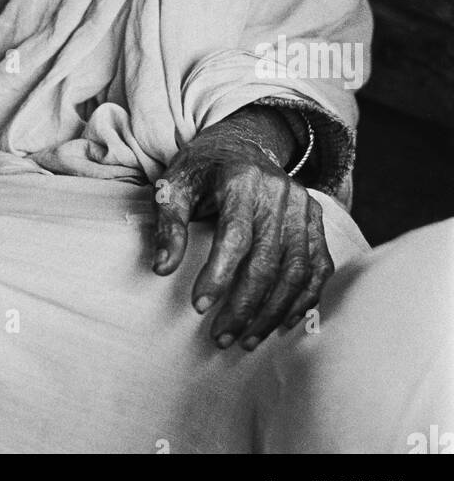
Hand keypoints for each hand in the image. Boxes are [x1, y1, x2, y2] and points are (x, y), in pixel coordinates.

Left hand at [152, 124, 332, 350]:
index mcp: (241, 179)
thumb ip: (168, 224)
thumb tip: (162, 268)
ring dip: (273, 311)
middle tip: (221, 337)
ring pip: (296, 270)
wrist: (241, 142)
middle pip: (267, 259)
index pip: (235, 235)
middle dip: (244, 305)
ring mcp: (302, 205)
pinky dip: (305, 299)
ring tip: (247, 338)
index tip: (199, 308)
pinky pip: (319, 266)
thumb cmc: (201, 169)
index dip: (218, 275)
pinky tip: (283, 322)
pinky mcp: (316, 218)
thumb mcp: (174, 185)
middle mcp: (279, 191)